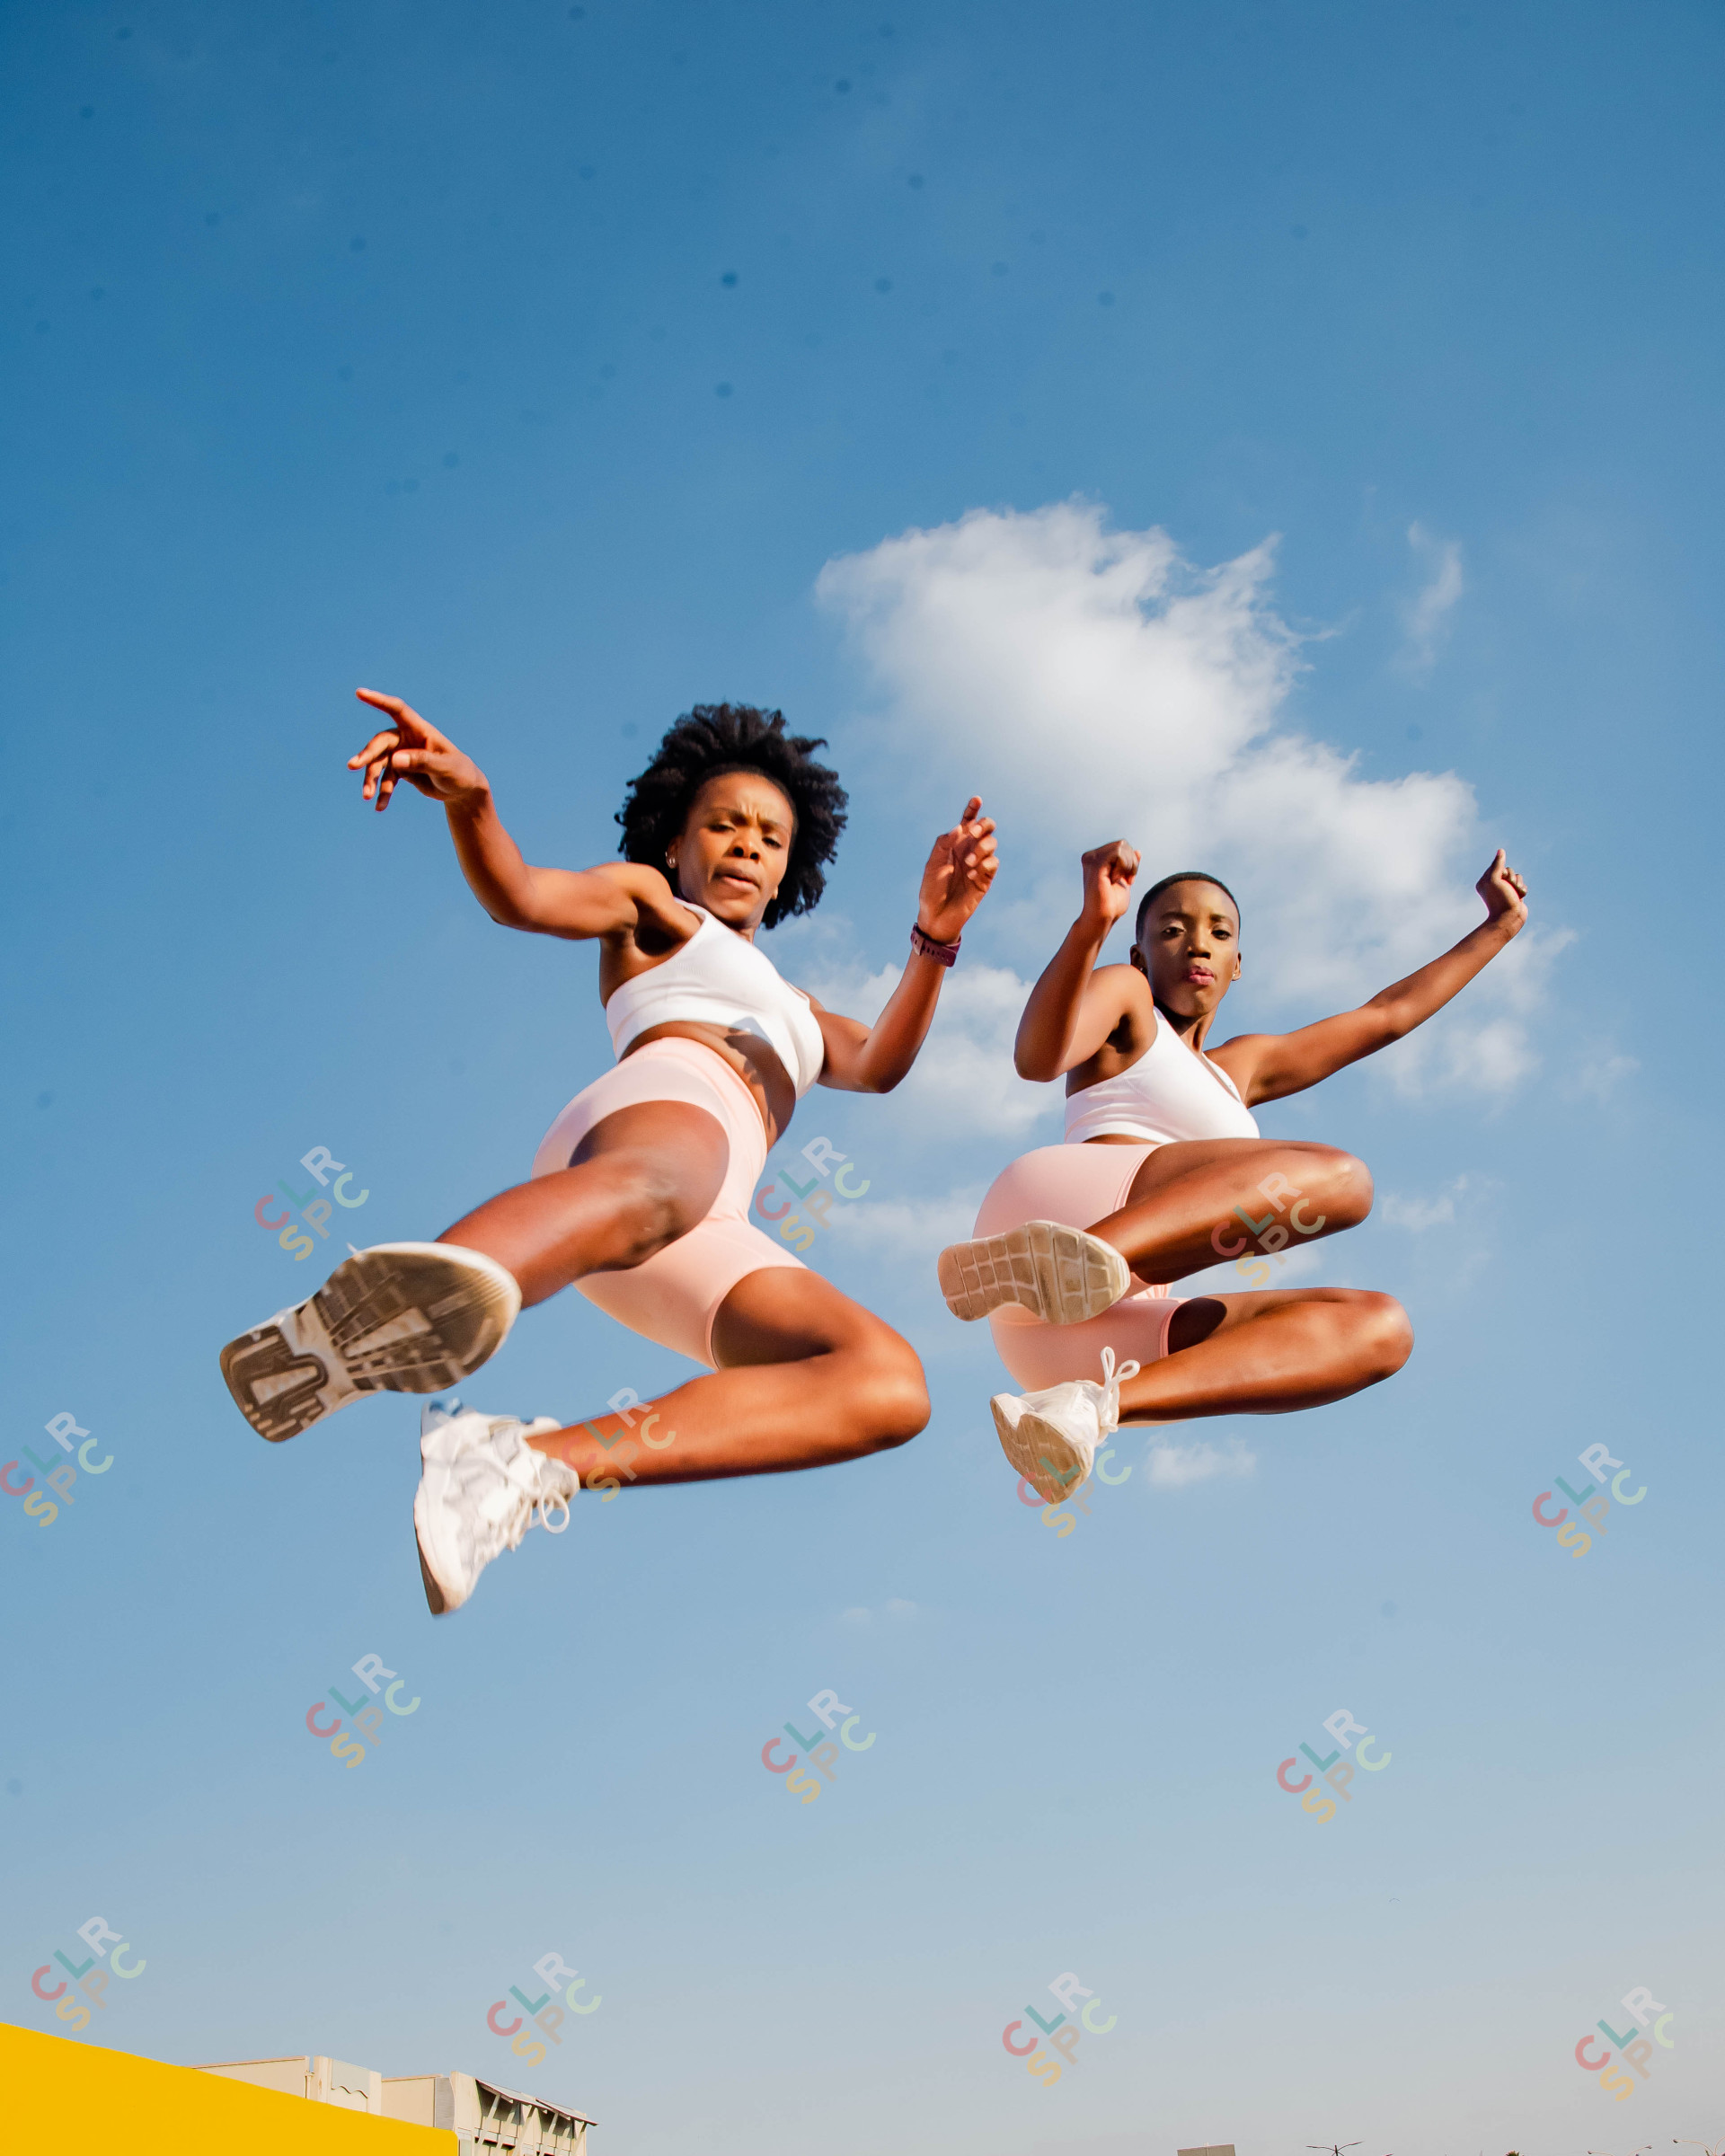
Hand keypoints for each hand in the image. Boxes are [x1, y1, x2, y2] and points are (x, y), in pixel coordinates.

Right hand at [347, 688, 487, 812]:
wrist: (463, 790)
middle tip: (353, 766)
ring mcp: (402, 754)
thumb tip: (395, 760)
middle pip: (381, 743)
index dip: (378, 700)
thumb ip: (421, 762)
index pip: (397, 709)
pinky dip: (383, 792)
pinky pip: (386, 779)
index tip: (359, 693)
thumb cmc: (459, 772)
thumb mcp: (444, 767)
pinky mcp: (400, 770)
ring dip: (372, 779)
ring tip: (367, 796)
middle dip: (367, 755)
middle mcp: (407, 739)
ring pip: (379, 763)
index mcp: (420, 730)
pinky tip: (380, 806)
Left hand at [915, 796, 997, 943]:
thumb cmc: (931, 890)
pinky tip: (971, 876)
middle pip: (987, 828)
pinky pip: (993, 864)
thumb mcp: (932, 865)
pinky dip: (984, 866)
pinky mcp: (986, 879)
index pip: (967, 821)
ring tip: (968, 864)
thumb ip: (944, 843)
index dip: (973, 808)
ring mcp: (979, 863)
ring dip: (981, 849)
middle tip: (974, 833)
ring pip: (992, 844)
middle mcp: (969, 850)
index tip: (976, 799)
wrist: (937, 916)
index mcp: (956, 844)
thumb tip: (960, 827)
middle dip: (984, 825)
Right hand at [1080, 839, 1139, 931]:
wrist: (1101, 918)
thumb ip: (1129, 866)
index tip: (1128, 879)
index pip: (1121, 846)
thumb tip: (1137, 851)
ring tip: (1121, 880)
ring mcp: (1092, 859)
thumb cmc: (1111, 904)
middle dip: (1132, 862)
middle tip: (1128, 880)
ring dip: (1129, 865)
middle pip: (1123, 843)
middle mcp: (1091, 856)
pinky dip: (1124, 867)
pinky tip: (1115, 879)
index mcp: (1095, 858)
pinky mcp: (1095, 865)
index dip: (1131, 861)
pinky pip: (1118, 853)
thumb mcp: (1124, 880)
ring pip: (1121, 846)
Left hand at [1476, 848, 1527, 934]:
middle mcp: (1495, 884)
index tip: (1501, 880)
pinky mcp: (1515, 894)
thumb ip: (1497, 865)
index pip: (1498, 866)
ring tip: (1515, 894)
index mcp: (1485, 881)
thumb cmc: (1500, 900)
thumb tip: (1500, 850)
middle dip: (1512, 878)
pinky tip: (1520, 898)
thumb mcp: (1495, 879)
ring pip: (1518, 877)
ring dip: (1519, 884)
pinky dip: (1523, 890)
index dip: (1503, 871)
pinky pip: (1522, 885)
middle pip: (1509, 870)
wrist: (1509, 919)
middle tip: (1509, 888)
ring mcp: (1505, 890)